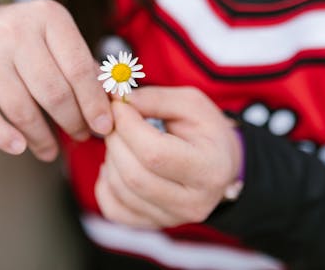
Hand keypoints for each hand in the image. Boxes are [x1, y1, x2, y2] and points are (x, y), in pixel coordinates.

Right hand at [0, 0, 112, 160]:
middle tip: (80, 137)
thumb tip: (114, 105)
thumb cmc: (28, 44)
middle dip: (73, 122)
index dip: (94, 103)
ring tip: (52, 150)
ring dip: (42, 138)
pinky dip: (2, 137)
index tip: (104, 127)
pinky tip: (20, 148)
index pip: (79, 69)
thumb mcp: (59, 42)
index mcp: (48, 17)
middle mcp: (14, 30)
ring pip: (22, 109)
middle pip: (53, 92)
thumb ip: (86, 70)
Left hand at [95, 86, 241, 227]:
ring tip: (121, 141)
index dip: (127, 126)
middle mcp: (193, 202)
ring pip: (121, 190)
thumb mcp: (190, 104)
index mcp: (208, 169)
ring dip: (110, 159)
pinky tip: (116, 165)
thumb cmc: (205, 131)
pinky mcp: (153, 224)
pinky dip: (105, 185)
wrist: (219, 165)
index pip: (154, 153)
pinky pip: (114, 209)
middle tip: (116, 122)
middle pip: (134, 175)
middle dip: (115, 141)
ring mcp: (172, 218)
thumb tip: (118, 102)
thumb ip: (155, 100)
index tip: (119, 106)